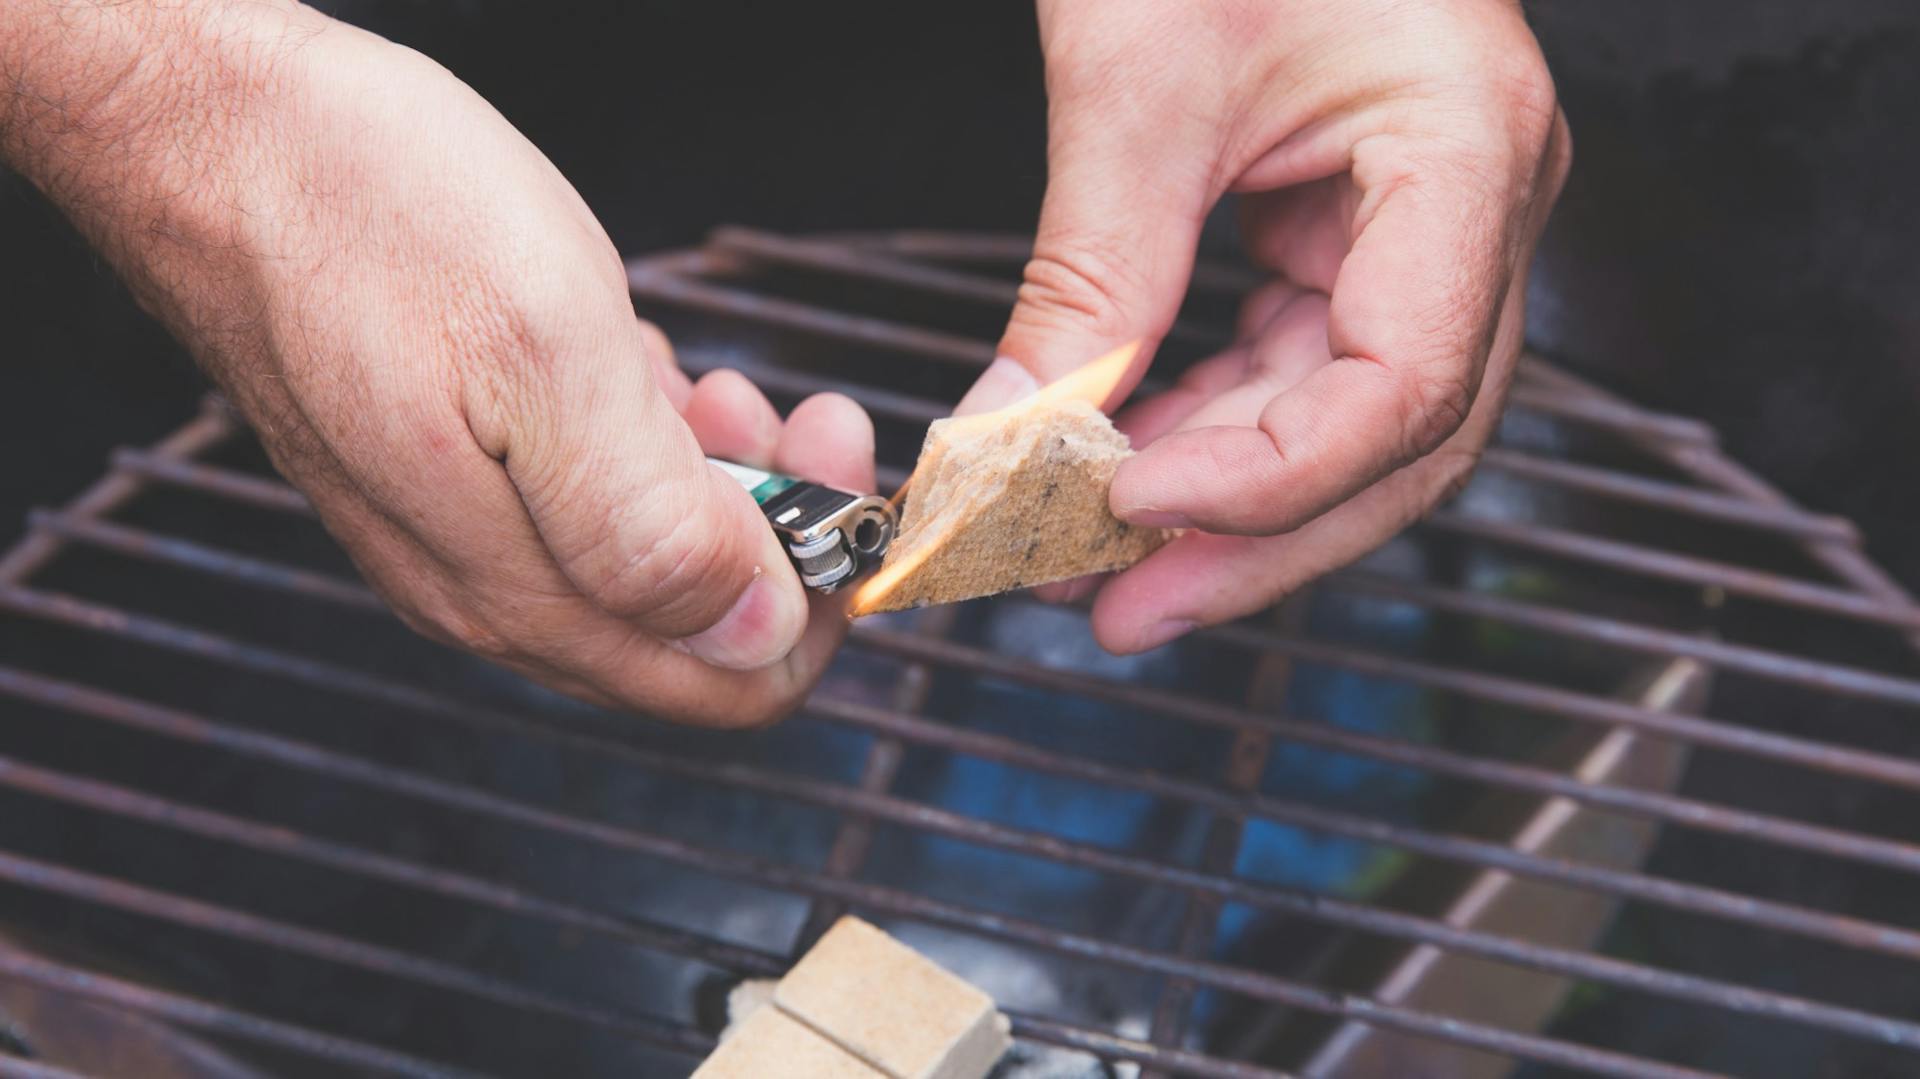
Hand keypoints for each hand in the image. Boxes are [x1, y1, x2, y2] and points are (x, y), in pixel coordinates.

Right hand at [0, 3, 869, 724]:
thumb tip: (752, 636)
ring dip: (711, 474)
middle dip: (776, 527)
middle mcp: (491, 590)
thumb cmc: (372, 219)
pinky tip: (627, 361)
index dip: (815, 605)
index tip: (844, 493)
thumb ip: (651, 525)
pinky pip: (588, 493)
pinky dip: (642, 438)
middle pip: (693, 626)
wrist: (215, 135)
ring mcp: (463, 533)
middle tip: (797, 410)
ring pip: (646, 553)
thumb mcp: (546, 361)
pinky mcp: (448, 472)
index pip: (725, 684)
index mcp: (524, 593)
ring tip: (707, 372)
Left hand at [959, 0, 1570, 651]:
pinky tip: (1119, 478)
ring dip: (1221, 505)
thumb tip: (1008, 440)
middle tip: (1115, 611)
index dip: (1272, 478)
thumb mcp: (1137, 83)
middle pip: (1396, 442)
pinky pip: (1296, 371)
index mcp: (1468, 150)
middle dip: (1252, 539)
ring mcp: (1421, 229)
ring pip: (1346, 425)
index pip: (1408, 384)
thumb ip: (1091, 277)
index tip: (1128, 510)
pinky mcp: (1351, 237)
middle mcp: (1473, 209)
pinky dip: (1208, 431)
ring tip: (1091, 569)